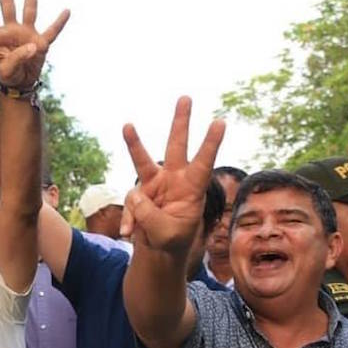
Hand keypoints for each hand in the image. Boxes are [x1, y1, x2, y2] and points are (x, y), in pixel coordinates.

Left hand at [0, 0, 68, 88]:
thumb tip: (32, 46)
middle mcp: (11, 30)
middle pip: (8, 6)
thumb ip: (16, 59)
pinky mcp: (41, 43)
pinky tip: (67, 11)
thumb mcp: (6, 71)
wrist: (21, 83)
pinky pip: (52, 31)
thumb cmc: (9, 76)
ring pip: (29, 10)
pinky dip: (59, 23)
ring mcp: (27, 34)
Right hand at [119, 97, 225, 254]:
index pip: (203, 163)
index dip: (211, 144)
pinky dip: (128, 219)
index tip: (220, 122)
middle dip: (181, 122)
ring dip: (135, 142)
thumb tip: (134, 196)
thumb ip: (150, 214)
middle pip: (177, 146)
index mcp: (193, 189)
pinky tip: (129, 233)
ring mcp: (155, 184)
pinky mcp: (139, 193)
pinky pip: (129, 202)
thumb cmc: (173, 240)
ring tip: (127, 125)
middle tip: (186, 97)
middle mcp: (175, 179)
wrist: (159, 250)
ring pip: (143, 159)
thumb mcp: (166, 232)